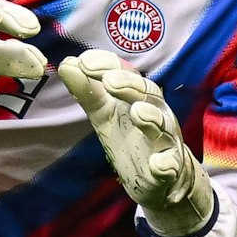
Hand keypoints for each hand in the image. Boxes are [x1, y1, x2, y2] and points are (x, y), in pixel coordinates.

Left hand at [58, 49, 213, 236]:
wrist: (160, 176)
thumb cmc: (131, 137)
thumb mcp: (105, 113)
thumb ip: (88, 91)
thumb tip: (66, 63)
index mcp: (139, 96)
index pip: (127, 73)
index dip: (108, 65)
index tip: (84, 61)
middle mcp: (156, 112)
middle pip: (147, 93)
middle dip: (129, 85)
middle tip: (108, 80)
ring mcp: (165, 140)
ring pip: (162, 125)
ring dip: (151, 117)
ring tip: (136, 112)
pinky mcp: (169, 167)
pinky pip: (170, 165)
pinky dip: (166, 164)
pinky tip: (158, 164)